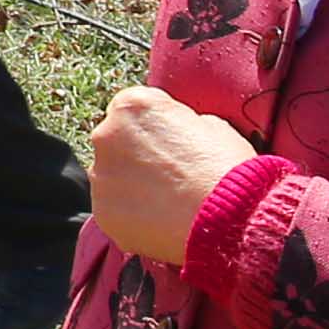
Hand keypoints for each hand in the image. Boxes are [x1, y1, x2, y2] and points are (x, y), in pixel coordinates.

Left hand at [88, 84, 259, 267]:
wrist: (228, 218)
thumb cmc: (225, 168)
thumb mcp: (213, 125)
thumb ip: (183, 123)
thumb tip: (181, 132)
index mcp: (131, 105)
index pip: (134, 110)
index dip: (156, 128)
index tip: (171, 145)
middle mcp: (106, 135)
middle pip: (117, 142)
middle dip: (137, 156)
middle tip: (169, 177)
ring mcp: (100, 175)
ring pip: (113, 178)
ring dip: (132, 187)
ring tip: (167, 203)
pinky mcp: (102, 211)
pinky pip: (115, 210)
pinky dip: (132, 216)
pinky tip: (160, 222)